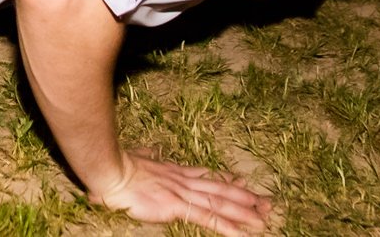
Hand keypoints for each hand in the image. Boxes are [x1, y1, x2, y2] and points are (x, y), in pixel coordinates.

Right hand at [89, 151, 271, 232]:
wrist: (111, 171)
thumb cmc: (117, 168)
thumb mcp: (137, 159)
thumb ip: (147, 156)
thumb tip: (149, 150)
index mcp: (174, 172)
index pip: (206, 176)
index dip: (226, 179)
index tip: (242, 180)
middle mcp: (184, 181)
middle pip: (221, 189)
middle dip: (245, 197)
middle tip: (267, 202)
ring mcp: (183, 193)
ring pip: (221, 203)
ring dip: (244, 211)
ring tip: (263, 217)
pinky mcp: (179, 207)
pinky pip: (209, 219)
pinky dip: (228, 226)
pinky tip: (242, 234)